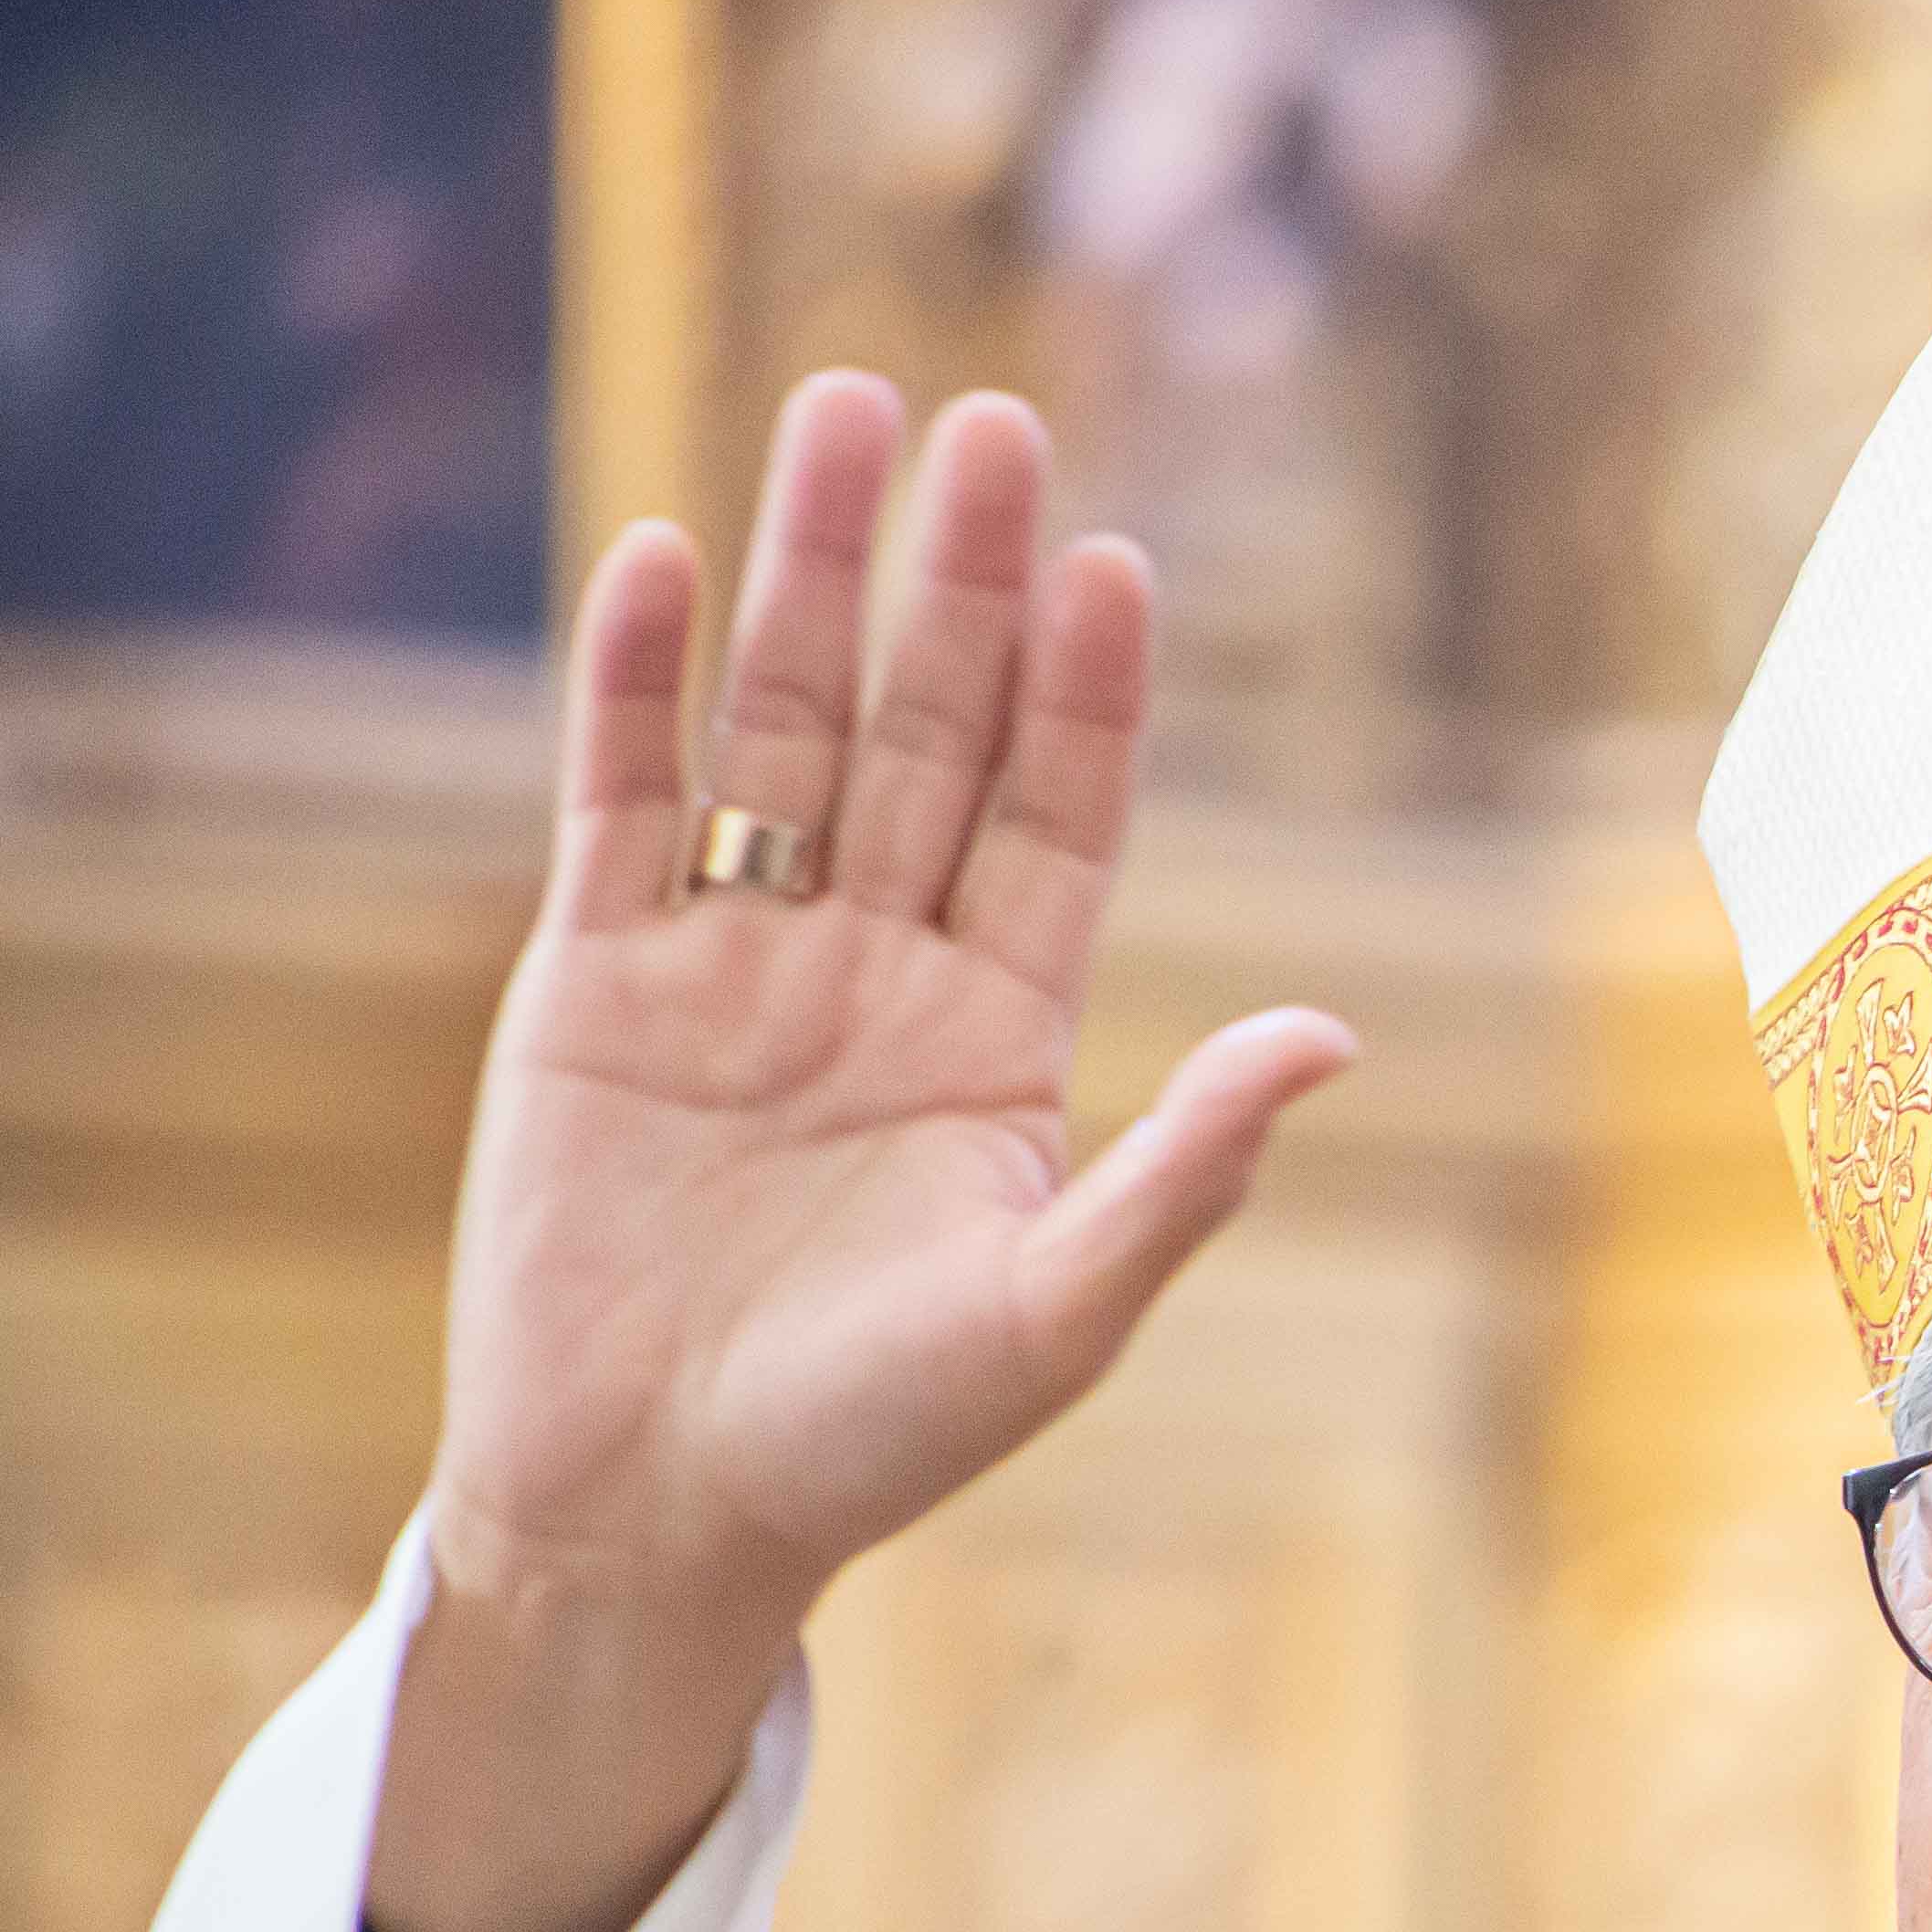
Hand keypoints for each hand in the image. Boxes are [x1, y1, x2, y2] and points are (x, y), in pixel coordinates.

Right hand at [370, 374, 1354, 1931]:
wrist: (654, 1516)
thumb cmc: (869, 1440)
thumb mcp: (1054, 1310)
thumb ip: (1185, 1168)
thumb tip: (1336, 1038)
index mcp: (1000, 1034)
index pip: (1060, 820)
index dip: (1087, 694)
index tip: (1116, 562)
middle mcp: (876, 970)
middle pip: (929, 734)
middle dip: (958, 583)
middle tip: (990, 422)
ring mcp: (733, 963)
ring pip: (782, 728)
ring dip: (812, 577)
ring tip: (844, 415)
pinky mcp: (595, 983)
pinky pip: (623, 800)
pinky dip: (641, 682)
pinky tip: (675, 559)